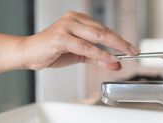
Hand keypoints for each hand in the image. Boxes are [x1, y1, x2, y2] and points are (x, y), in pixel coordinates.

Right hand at [20, 11, 139, 70]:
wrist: (29, 54)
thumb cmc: (51, 51)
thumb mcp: (79, 55)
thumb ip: (97, 58)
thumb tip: (115, 63)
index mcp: (78, 20)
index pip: (104, 29)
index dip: (119, 39)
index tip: (131, 48)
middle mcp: (73, 19)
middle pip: (103, 30)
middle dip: (121, 42)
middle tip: (133, 51)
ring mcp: (66, 26)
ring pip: (96, 36)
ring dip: (112, 47)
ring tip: (125, 56)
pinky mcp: (60, 37)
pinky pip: (84, 46)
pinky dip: (98, 54)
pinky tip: (108, 59)